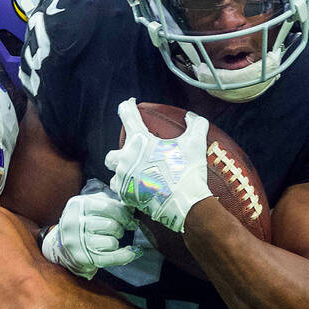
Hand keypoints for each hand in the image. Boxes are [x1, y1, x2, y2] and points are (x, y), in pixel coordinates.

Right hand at [42, 188, 141, 278]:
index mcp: (78, 205)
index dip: (123, 213)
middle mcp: (75, 223)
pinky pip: (111, 258)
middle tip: (119, 229)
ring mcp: (78, 242)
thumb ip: (108, 202)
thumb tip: (130, 207)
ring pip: (112, 242)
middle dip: (121, 228)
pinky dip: (124, 256)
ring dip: (116, 240)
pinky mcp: (83, 258)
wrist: (62, 245)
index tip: (129, 218)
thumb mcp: (89, 205)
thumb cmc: (82, 222)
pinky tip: (129, 252)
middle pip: (111, 225)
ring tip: (111, 238)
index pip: (108, 206)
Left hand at [105, 98, 211, 232]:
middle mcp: (125, 159)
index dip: (127, 106)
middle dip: (120, 153)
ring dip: (122, 173)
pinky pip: (121, 191)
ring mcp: (124, 179)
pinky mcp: (126, 196)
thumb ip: (196, 125)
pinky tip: (139, 189)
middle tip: (134, 155)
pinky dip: (128, 189)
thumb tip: (191, 116)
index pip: (127, 115)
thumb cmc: (187, 171)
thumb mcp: (195, 143)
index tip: (129, 103)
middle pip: (112, 153)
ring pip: (114, 174)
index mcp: (139, 141)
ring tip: (136, 174)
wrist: (184, 204)